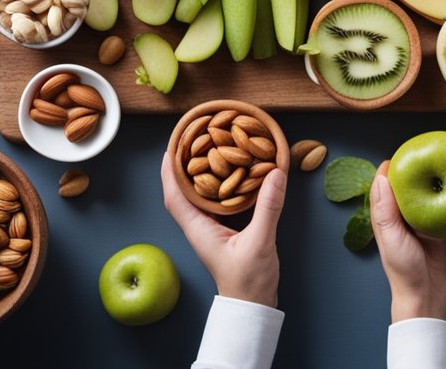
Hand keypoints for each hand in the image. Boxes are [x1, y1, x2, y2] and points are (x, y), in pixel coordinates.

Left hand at [160, 152, 285, 306]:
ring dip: (203, 173)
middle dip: (185, 165)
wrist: (253, 306)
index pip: (174, 196)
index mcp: (199, 229)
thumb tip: (275, 172)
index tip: (171, 146)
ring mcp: (213, 230)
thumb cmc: (248, 281)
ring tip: (211, 149)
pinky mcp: (226, 231)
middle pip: (185, 191)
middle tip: (194, 139)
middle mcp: (201, 227)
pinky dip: (222, 184)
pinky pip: (219, 201)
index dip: (169, 171)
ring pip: (202, 195)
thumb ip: (267, 207)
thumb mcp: (259, 241)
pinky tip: (235, 173)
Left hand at [369, 161, 445, 322]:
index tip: (404, 151)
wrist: (425, 291)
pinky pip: (437, 204)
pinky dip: (440, 194)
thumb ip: (386, 210)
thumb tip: (381, 178)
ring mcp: (417, 219)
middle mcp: (399, 214)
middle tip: (425, 152)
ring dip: (427, 179)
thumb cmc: (403, 268)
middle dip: (411, 168)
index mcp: (384, 215)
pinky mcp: (434, 224)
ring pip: (421, 192)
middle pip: (403, 184)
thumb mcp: (392, 237)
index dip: (391, 166)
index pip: (384, 183)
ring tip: (438, 162)